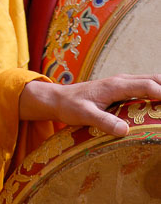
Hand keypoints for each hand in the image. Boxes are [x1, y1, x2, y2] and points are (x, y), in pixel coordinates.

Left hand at [20, 75, 160, 135]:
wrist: (59, 98)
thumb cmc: (71, 106)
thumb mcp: (84, 115)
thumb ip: (103, 121)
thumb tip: (124, 131)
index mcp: (115, 86)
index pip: (145, 86)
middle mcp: (120, 80)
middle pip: (152, 79)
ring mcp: (121, 83)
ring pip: (149, 80)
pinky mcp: (121, 88)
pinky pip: (143, 86)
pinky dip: (156, 90)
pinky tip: (160, 101)